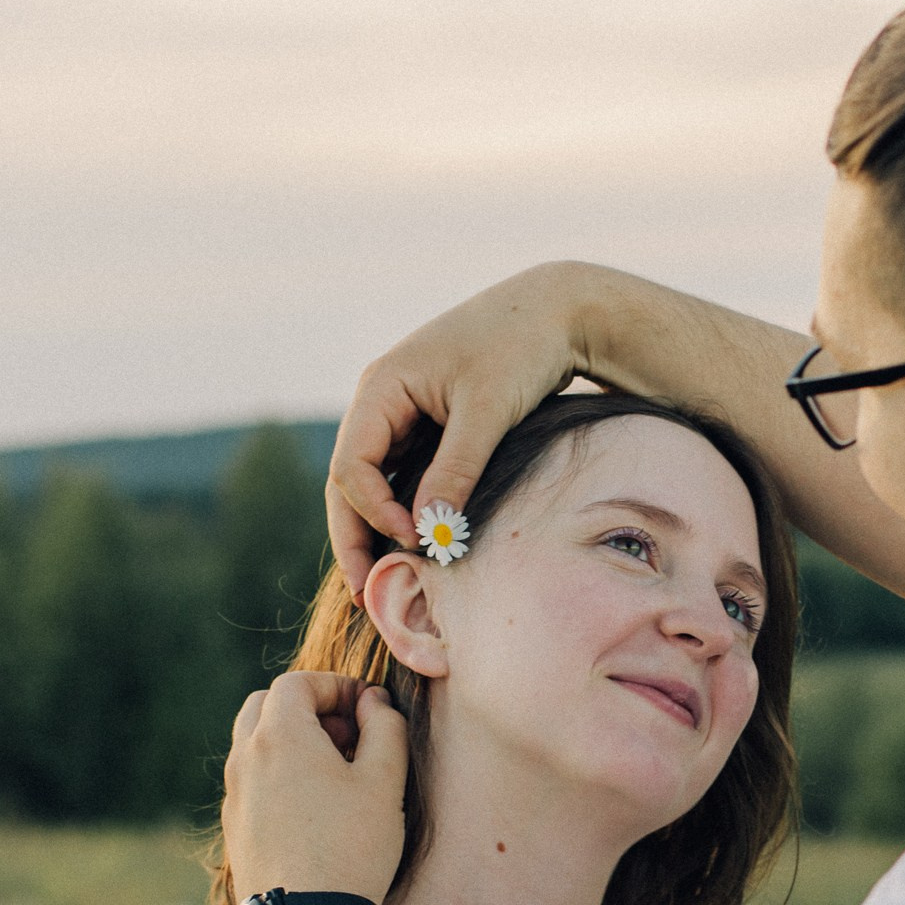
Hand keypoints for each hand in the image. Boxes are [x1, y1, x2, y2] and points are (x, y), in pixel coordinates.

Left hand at [223, 673, 408, 904]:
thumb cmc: (352, 847)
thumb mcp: (385, 781)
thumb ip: (385, 727)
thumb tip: (373, 702)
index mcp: (280, 736)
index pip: (297, 683)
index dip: (335, 686)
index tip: (366, 706)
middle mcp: (245, 758)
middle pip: (264, 705)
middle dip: (306, 708)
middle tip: (345, 734)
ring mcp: (234, 794)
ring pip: (252, 743)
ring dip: (288, 740)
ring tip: (331, 772)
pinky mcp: (233, 826)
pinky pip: (250, 780)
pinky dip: (276, 773)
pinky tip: (311, 807)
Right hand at [326, 260, 666, 594]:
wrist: (557, 311)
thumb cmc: (521, 348)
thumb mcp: (488, 410)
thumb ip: (456, 470)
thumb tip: (427, 533)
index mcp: (381, 387)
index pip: (350, 466)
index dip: (373, 512)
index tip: (414, 542)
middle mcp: (381, 401)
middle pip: (348, 481)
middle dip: (355, 537)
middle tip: (366, 594)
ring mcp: (402, 414)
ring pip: (373, 483)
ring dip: (376, 530)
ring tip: (385, 582)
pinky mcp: (428, 425)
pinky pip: (403, 476)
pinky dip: (406, 511)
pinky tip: (419, 547)